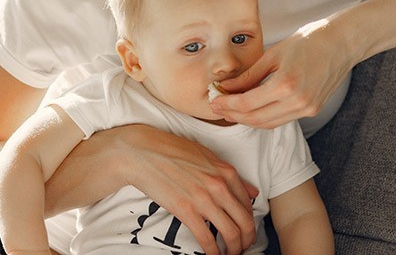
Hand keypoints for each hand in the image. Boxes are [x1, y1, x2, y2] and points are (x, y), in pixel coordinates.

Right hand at [109, 125, 259, 254]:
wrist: (142, 152)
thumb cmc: (171, 151)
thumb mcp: (207, 156)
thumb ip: (230, 176)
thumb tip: (253, 192)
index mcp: (226, 172)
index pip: (248, 205)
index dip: (249, 222)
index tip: (245, 231)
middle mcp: (219, 186)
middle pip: (245, 222)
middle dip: (247, 240)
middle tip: (243, 248)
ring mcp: (203, 199)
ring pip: (231, 233)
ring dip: (234, 249)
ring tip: (230, 254)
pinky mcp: (185, 210)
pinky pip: (207, 238)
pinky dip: (214, 252)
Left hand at [211, 18, 357, 128]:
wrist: (341, 43)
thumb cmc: (308, 41)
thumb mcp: (273, 54)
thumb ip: (248, 76)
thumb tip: (226, 88)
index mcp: (286, 85)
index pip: (247, 103)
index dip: (227, 104)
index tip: (214, 100)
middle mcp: (298, 101)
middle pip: (256, 118)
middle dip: (233, 115)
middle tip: (218, 106)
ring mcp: (306, 108)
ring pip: (268, 123)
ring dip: (247, 119)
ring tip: (231, 109)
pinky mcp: (312, 110)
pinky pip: (281, 119)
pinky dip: (264, 116)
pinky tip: (252, 108)